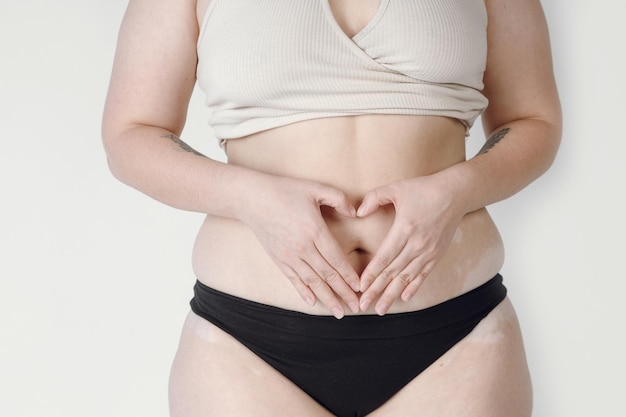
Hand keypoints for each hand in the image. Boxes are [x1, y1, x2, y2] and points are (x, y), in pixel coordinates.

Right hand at [240, 174, 360, 317]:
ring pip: (312, 282)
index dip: (350, 275)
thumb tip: (354, 212)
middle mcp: (302, 247)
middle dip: (344, 293)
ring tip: (339, 312)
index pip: (336, 259)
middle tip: (356, 308)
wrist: (251, 198)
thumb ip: (338, 198)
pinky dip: (304, 292)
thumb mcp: (315, 188)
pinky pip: (294, 279)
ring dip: (327, 298)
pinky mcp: (278, 259)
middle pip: (327, 275)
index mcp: (314, 231)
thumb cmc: (285, 190)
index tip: (361, 287)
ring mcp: (289, 255)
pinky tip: (313, 303)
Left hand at [357, 175, 465, 314]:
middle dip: (376, 290)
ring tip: (380, 309)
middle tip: (363, 306)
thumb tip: (358, 212)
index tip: (360, 287)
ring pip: (407, 278)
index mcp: (405, 229)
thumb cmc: (424, 189)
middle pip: (393, 272)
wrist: (456, 193)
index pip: (385, 257)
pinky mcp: (437, 254)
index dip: (372, 273)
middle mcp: (417, 244)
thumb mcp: (396, 188)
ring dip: (392, 295)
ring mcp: (429, 251)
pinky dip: (413, 287)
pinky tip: (404, 298)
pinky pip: (423, 275)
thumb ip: (374, 198)